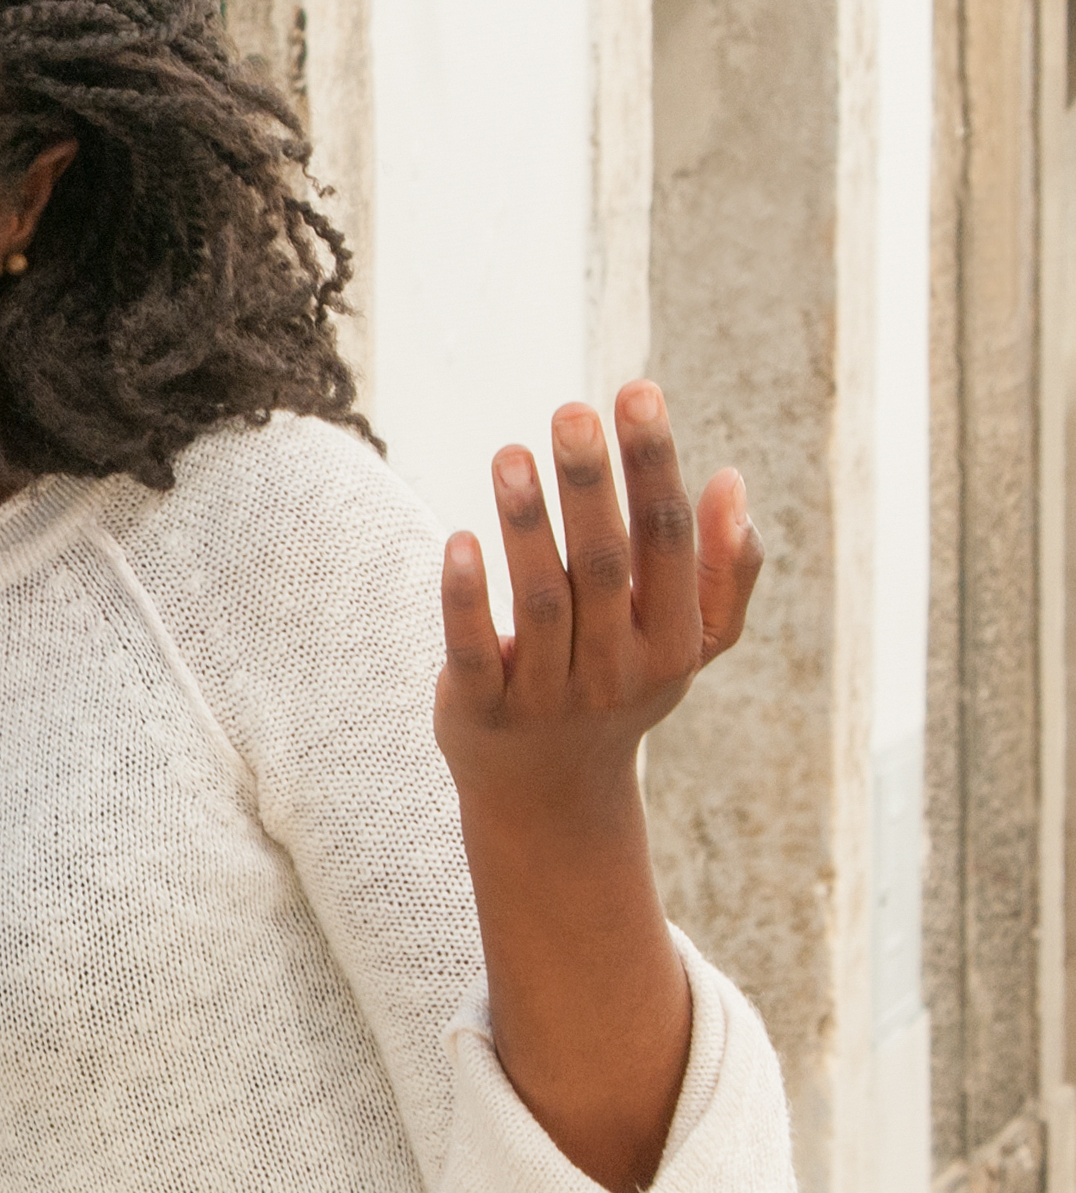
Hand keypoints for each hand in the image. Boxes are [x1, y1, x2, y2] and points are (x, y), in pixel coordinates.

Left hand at [436, 380, 762, 807]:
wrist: (552, 799)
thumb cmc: (622, 689)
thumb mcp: (687, 644)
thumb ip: (721, 571)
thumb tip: (730, 482)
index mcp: (673, 641)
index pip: (667, 541)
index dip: (653, 466)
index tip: (636, 393)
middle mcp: (618, 669)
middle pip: (606, 564)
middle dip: (591, 484)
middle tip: (571, 411)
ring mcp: (548, 694)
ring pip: (541, 602)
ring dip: (527, 526)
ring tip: (509, 454)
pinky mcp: (481, 711)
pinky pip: (473, 648)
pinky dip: (467, 597)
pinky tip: (461, 539)